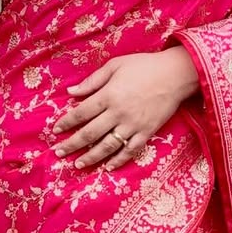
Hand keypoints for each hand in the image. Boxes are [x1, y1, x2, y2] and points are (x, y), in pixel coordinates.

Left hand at [52, 49, 199, 170]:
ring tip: (78, 165)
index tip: (55, 130)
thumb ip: (93, 80)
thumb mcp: (115, 65)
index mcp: (108, 95)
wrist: (176, 74)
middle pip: (90, 133)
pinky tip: (107, 167)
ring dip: (91, 157)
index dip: (66, 122)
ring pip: (108, 146)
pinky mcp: (147, 132)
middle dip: (72, 144)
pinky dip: (119, 160)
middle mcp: (118, 112)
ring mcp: (133, 125)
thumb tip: (71, 92)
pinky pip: (130, 150)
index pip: (81, 112)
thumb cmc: (144, 66)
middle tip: (59, 153)